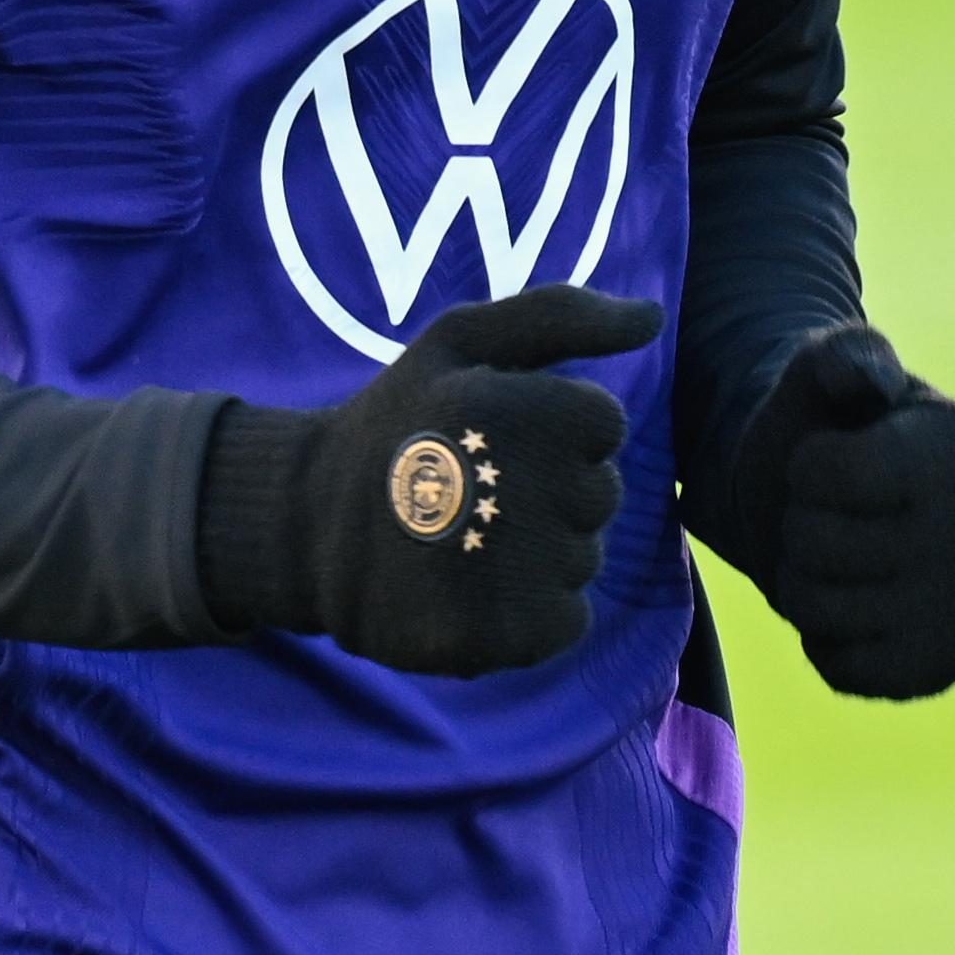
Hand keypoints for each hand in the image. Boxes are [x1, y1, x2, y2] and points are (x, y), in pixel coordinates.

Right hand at [199, 285, 658, 676]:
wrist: (302, 528)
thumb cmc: (396, 423)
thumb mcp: (460, 339)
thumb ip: (564, 315)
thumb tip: (652, 318)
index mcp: (516, 408)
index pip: (605, 425)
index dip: (555, 428)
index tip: (492, 435)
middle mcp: (521, 488)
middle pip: (602, 494)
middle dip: (552, 491)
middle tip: (472, 490)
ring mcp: (512, 572)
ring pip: (585, 559)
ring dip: (541, 555)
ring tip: (462, 540)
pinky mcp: (500, 639)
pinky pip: (568, 621)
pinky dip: (533, 613)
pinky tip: (473, 590)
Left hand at [726, 324, 954, 700]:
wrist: (853, 509)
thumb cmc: (834, 430)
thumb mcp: (826, 371)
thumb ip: (843, 357)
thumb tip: (873, 380)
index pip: (826, 474)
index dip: (805, 468)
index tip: (833, 458)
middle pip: (816, 546)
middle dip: (799, 526)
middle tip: (831, 514)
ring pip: (819, 610)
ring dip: (802, 584)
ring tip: (836, 558)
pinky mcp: (950, 660)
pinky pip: (843, 670)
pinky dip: (826, 641)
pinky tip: (856, 606)